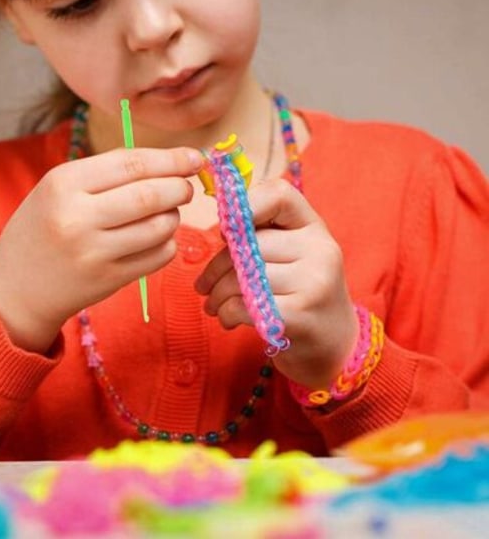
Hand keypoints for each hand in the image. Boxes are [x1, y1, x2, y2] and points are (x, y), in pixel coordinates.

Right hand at [0, 147, 202, 353]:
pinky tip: (155, 239)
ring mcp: (94, 252)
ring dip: (174, 216)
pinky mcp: (109, 280)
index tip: (195, 158)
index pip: (132, 163)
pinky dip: (167, 243)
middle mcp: (77, 217)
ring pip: (160, 227)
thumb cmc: (42, 228)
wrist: (15, 288)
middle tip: (187, 188)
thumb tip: (169, 163)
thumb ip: (107, 173)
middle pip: (151, 195)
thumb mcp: (58, 189)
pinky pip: (158, 256)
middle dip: (180, 187)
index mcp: (63, 183)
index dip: (171, 159)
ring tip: (166, 213)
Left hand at [195, 178, 357, 388]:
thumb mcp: (294, 254)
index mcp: (314, 227)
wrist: (334, 344)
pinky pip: (242, 304)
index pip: (279, 194)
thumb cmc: (300, 293)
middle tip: (204, 286)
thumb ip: (264, 234)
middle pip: (248, 243)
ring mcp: (312, 282)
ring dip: (216, 294)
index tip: (226, 233)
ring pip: (241, 276)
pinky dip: (226, 313)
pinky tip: (228, 319)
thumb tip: (224, 225)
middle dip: (216, 267)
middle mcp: (319, 250)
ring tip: (214, 305)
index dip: (245, 206)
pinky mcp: (298, 315)